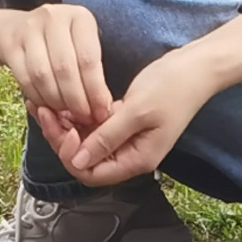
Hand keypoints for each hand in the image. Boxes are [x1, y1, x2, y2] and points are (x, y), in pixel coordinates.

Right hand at [0, 0, 116, 143]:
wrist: (15, 28)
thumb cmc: (61, 41)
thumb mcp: (82, 41)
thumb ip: (92, 67)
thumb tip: (104, 106)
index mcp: (79, 17)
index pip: (89, 58)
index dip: (95, 90)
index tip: (101, 112)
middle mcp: (53, 18)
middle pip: (65, 68)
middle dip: (76, 100)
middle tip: (84, 118)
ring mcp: (28, 30)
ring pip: (43, 75)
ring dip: (56, 102)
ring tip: (66, 114)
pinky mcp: (10, 45)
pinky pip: (25, 79)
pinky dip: (38, 98)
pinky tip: (48, 107)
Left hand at [49, 47, 221, 186]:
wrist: (196, 67)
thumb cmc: (173, 88)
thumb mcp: (137, 112)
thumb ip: (107, 137)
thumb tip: (78, 161)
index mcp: (137, 160)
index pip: (92, 174)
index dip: (73, 156)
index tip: (66, 129)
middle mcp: (129, 154)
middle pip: (85, 160)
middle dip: (62, 139)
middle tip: (46, 111)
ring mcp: (125, 139)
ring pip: (86, 143)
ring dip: (65, 126)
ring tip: (47, 104)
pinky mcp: (122, 122)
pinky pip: (93, 127)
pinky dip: (77, 117)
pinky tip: (63, 101)